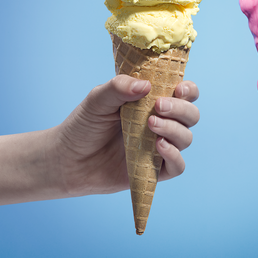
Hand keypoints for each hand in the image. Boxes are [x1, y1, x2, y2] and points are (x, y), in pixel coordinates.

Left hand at [54, 75, 199, 195]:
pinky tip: (158, 146)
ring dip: (174, 129)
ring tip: (150, 125)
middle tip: (158, 106)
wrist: (67, 159)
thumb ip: (119, 87)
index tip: (178, 89)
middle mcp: (160, 124)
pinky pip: (178, 166)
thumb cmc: (84, 126)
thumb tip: (146, 85)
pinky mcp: (154, 171)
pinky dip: (174, 155)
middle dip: (181, 109)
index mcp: (152, 103)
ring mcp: (158, 148)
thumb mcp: (97, 99)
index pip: (184, 94)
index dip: (188, 90)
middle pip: (191, 115)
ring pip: (186, 138)